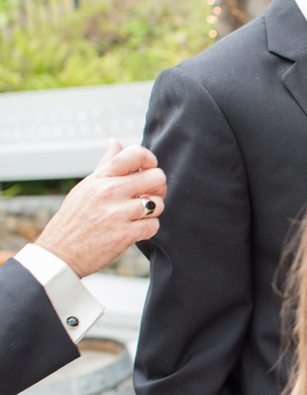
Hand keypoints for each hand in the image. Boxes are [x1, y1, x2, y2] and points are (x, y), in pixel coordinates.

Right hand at [35, 140, 166, 277]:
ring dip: (153, 211)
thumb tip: (115, 141)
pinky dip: (148, 229)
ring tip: (139, 215)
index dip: (150, 161)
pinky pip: (154, 226)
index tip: (147, 171)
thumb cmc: (74, 219)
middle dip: (158, 187)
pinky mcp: (124, 235)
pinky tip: (136, 230)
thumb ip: (106, 165)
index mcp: (102, 177)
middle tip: (149, 195)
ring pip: (159, 203)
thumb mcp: (86, 186)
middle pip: (157, 177)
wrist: (60, 253)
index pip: (136, 153)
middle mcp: (110, 191)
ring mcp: (118, 213)